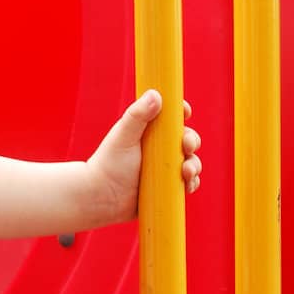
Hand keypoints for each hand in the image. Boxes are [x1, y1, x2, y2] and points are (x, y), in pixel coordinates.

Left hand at [88, 90, 202, 224]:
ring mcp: (164, 169)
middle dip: (191, 141)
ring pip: (190, 162)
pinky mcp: (166, 188)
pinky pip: (187, 184)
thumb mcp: (123, 137)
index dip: (181, 112)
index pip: (171, 118)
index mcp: (149, 132)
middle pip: (186, 139)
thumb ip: (137, 115)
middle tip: (186, 145)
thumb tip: (156, 94)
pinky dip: (191, 183)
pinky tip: (188, 185)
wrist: (99, 199)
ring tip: (186, 171)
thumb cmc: (107, 165)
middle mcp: (159, 149)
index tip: (185, 111)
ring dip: (194, 165)